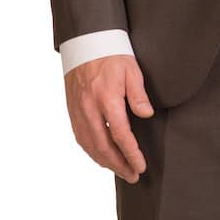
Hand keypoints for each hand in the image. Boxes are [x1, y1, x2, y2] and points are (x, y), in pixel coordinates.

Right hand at [65, 54, 153, 183]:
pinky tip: (102, 157)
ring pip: (89, 145)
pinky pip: (80, 137)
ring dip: (105, 162)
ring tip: (120, 171)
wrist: (86, 43)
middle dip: (119, 165)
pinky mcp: (72, 110)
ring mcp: (78, 110)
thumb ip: (139, 95)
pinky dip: (91, 151)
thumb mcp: (132, 70)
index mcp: (106, 98)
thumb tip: (146, 115)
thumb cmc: (112, 56)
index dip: (131, 154)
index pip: (120, 135)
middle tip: (132, 176)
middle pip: (103, 146)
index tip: (141, 166)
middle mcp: (89, 108)